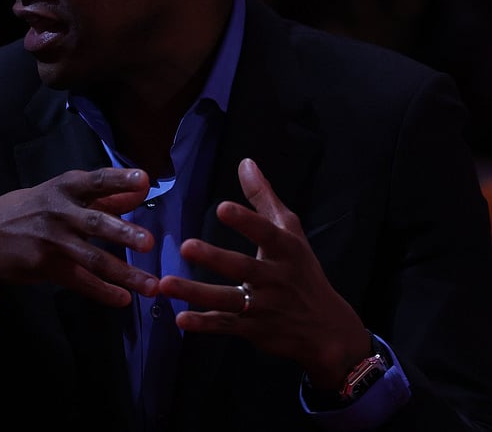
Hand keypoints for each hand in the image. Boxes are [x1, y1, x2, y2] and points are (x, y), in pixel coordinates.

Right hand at [0, 168, 159, 324]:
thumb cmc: (34, 209)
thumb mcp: (63, 194)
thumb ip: (105, 194)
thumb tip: (142, 192)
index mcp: (67, 188)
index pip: (98, 181)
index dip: (120, 180)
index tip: (145, 180)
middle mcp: (60, 212)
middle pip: (96, 223)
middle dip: (123, 233)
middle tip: (150, 243)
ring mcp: (52, 241)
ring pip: (93, 259)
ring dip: (124, 273)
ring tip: (151, 286)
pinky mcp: (46, 266)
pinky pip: (80, 282)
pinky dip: (103, 292)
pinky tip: (123, 299)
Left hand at [159, 158, 371, 388]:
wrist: (326, 328)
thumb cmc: (303, 272)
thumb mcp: (291, 233)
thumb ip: (265, 198)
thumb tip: (245, 163)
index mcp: (286, 250)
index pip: (266, 232)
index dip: (246, 220)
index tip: (222, 207)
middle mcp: (276, 277)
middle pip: (244, 267)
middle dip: (215, 258)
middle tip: (186, 246)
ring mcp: (265, 306)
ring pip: (229, 299)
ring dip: (197, 293)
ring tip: (166, 284)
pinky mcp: (254, 329)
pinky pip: (226, 325)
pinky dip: (204, 324)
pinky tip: (180, 318)